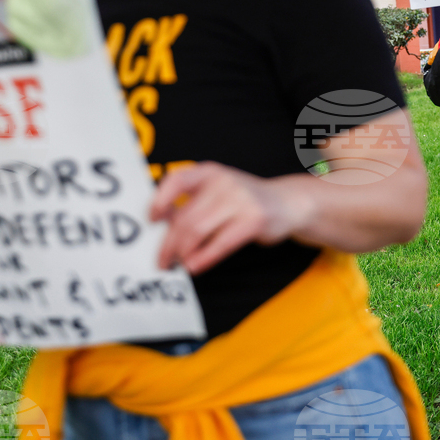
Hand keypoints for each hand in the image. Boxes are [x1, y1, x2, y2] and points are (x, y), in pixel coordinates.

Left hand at [150, 162, 306, 274]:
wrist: (287, 203)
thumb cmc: (245, 200)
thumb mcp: (219, 191)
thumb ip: (194, 202)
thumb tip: (162, 226)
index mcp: (209, 172)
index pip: (176, 180)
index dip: (160, 200)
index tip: (152, 220)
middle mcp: (223, 182)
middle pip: (185, 217)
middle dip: (169, 243)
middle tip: (162, 260)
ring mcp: (240, 200)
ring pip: (198, 231)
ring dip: (183, 253)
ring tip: (179, 264)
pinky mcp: (254, 220)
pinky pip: (221, 243)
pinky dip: (204, 258)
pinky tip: (195, 266)